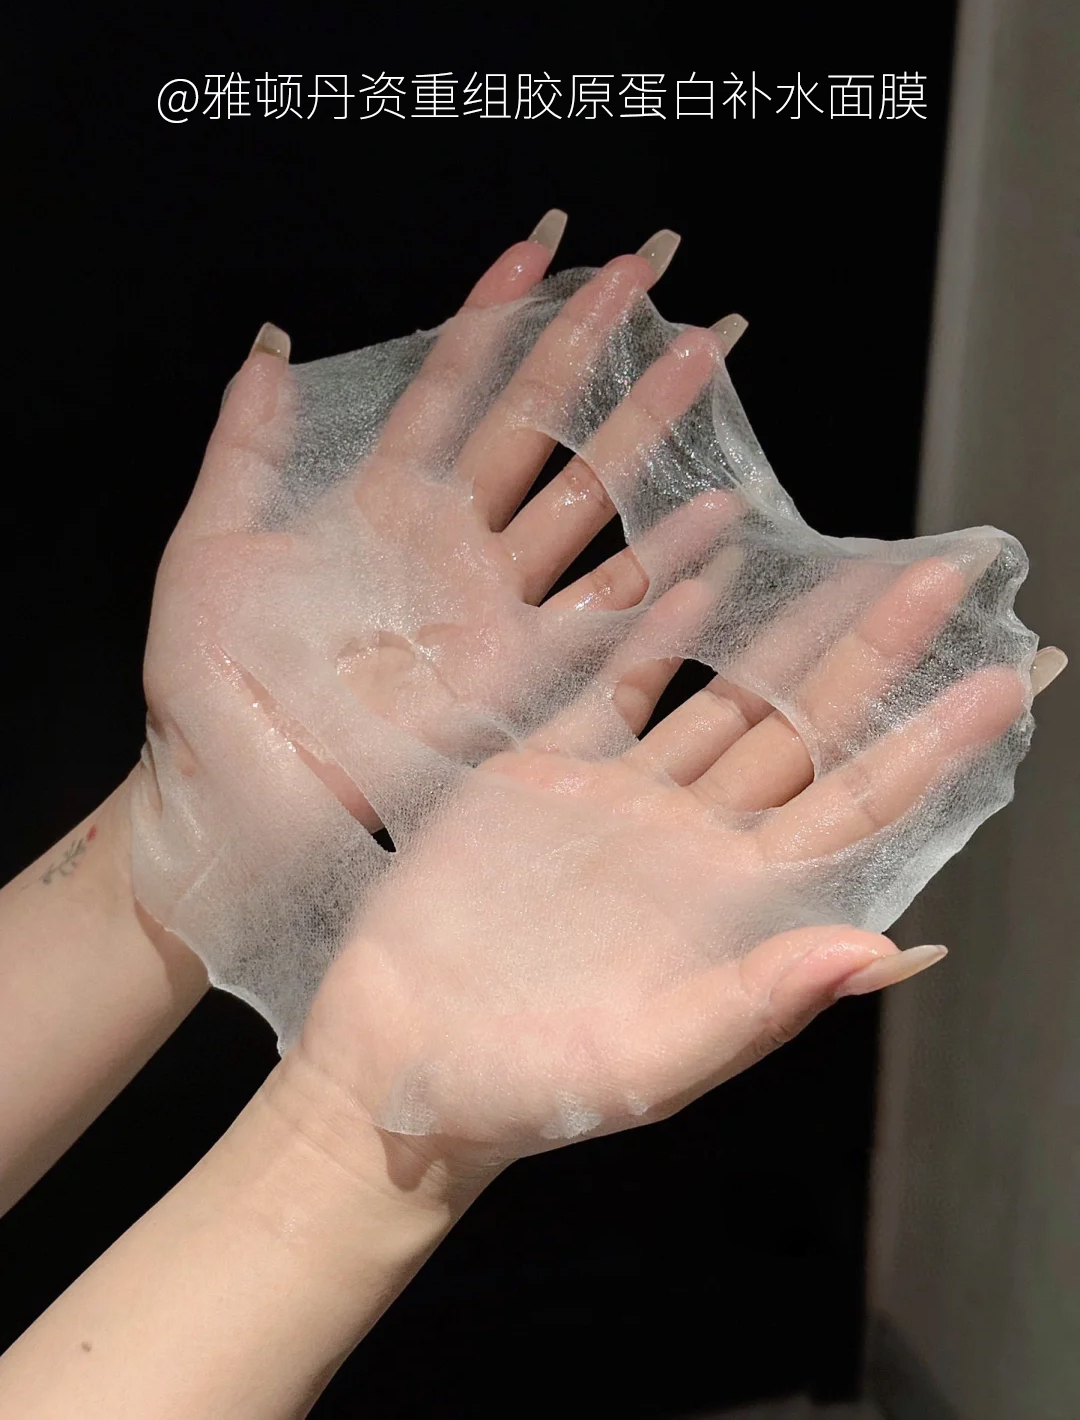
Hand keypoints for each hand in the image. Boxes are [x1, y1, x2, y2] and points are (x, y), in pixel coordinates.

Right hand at [295, 552, 1028, 1162]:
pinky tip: (704, 574)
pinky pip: (617, 685)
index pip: (858, 809)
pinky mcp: (544, 773)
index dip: (932, 747)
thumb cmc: (529, 1090)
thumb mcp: (651, 1064)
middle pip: (808, 731)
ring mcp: (623, 801)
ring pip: (726, 698)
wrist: (403, 1058)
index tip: (1006, 682)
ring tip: (848, 563)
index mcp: (736, 908)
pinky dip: (657, 629)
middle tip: (946, 576)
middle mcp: (695, 844)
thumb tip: (888, 953)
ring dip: (786, 631)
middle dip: (877, 655)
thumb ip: (762, 1005)